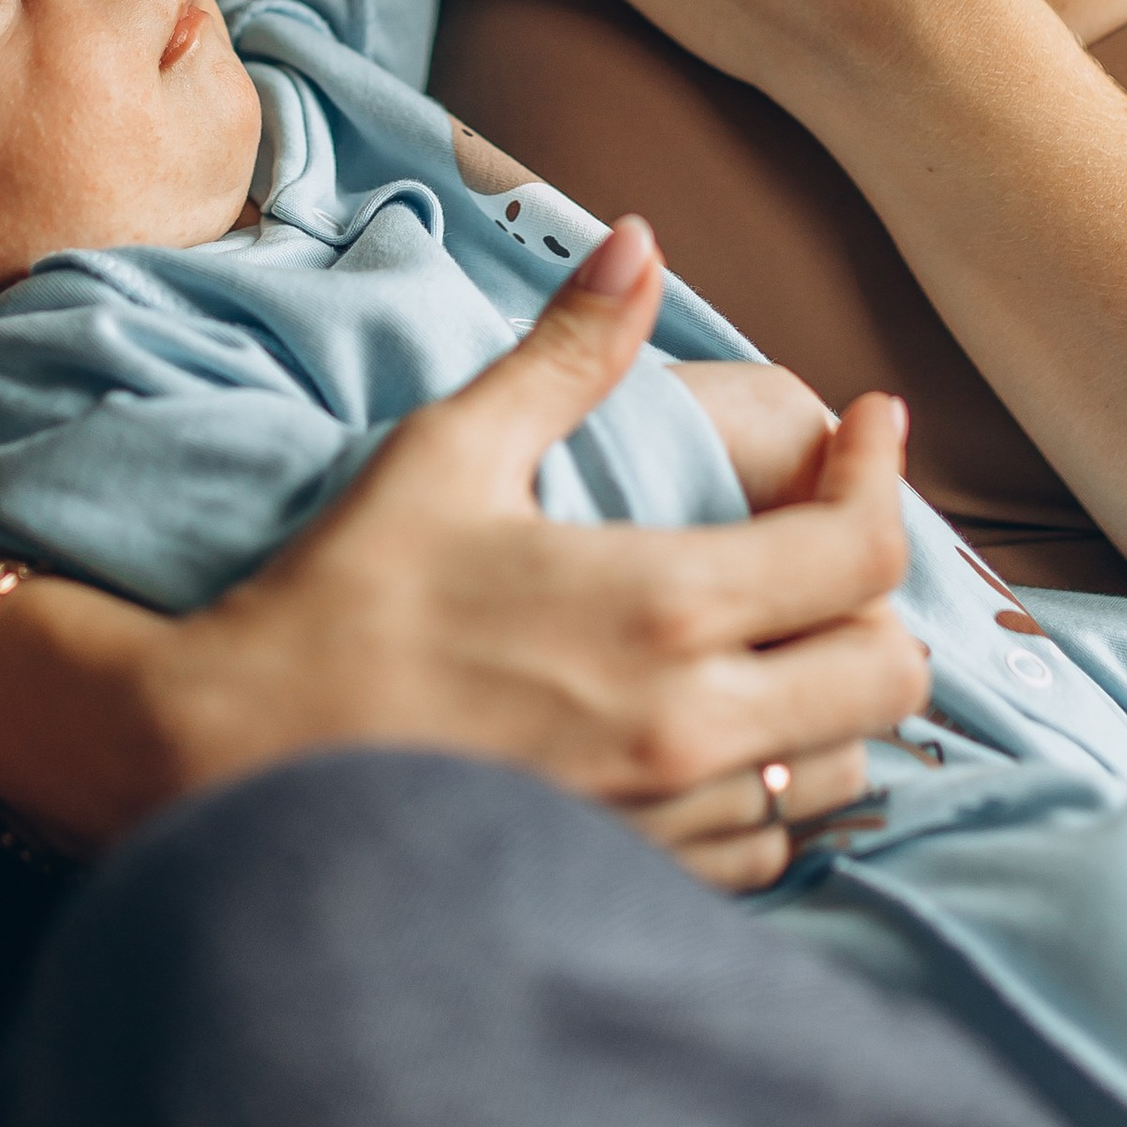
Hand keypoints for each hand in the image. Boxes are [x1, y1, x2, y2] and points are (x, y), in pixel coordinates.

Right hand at [167, 215, 925, 890]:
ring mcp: (672, 820)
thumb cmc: (338, 604)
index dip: (884, 473)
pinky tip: (712, 732)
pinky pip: (771, 846)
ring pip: (845, 769)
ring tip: (772, 638)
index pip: (862, 549)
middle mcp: (693, 725)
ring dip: (831, 698)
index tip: (868, 425)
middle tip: (821, 542)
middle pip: (891, 675)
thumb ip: (565, 353)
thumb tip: (639, 242)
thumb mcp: (447, 451)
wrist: (235, 768)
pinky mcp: (639, 884)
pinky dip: (773, 784)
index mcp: (664, 605)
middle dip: (879, 599)